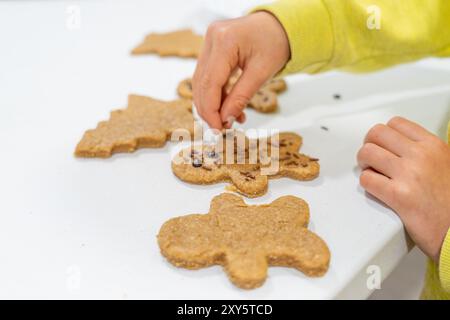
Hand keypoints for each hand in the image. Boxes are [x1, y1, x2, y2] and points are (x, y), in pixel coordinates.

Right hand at [192, 12, 289, 128]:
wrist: (279, 26)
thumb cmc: (276, 43)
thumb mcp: (262, 73)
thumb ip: (241, 97)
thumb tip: (226, 120)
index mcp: (225, 41)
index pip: (210, 83)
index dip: (211, 110)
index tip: (218, 128)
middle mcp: (212, 40)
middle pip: (202, 83)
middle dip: (209, 110)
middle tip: (221, 129)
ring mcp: (209, 43)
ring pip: (202, 82)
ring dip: (213, 105)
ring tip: (229, 120)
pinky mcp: (211, 50)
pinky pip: (208, 77)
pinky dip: (217, 95)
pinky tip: (229, 108)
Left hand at [357, 116, 449, 261]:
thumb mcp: (446, 164)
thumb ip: (425, 152)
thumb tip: (399, 145)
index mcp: (434, 146)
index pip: (395, 123)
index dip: (383, 135)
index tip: (382, 144)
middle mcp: (421, 156)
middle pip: (376, 134)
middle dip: (369, 145)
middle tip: (372, 159)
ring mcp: (409, 175)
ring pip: (367, 153)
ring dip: (364, 163)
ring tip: (372, 173)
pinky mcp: (399, 196)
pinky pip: (366, 179)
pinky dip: (366, 183)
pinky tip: (376, 188)